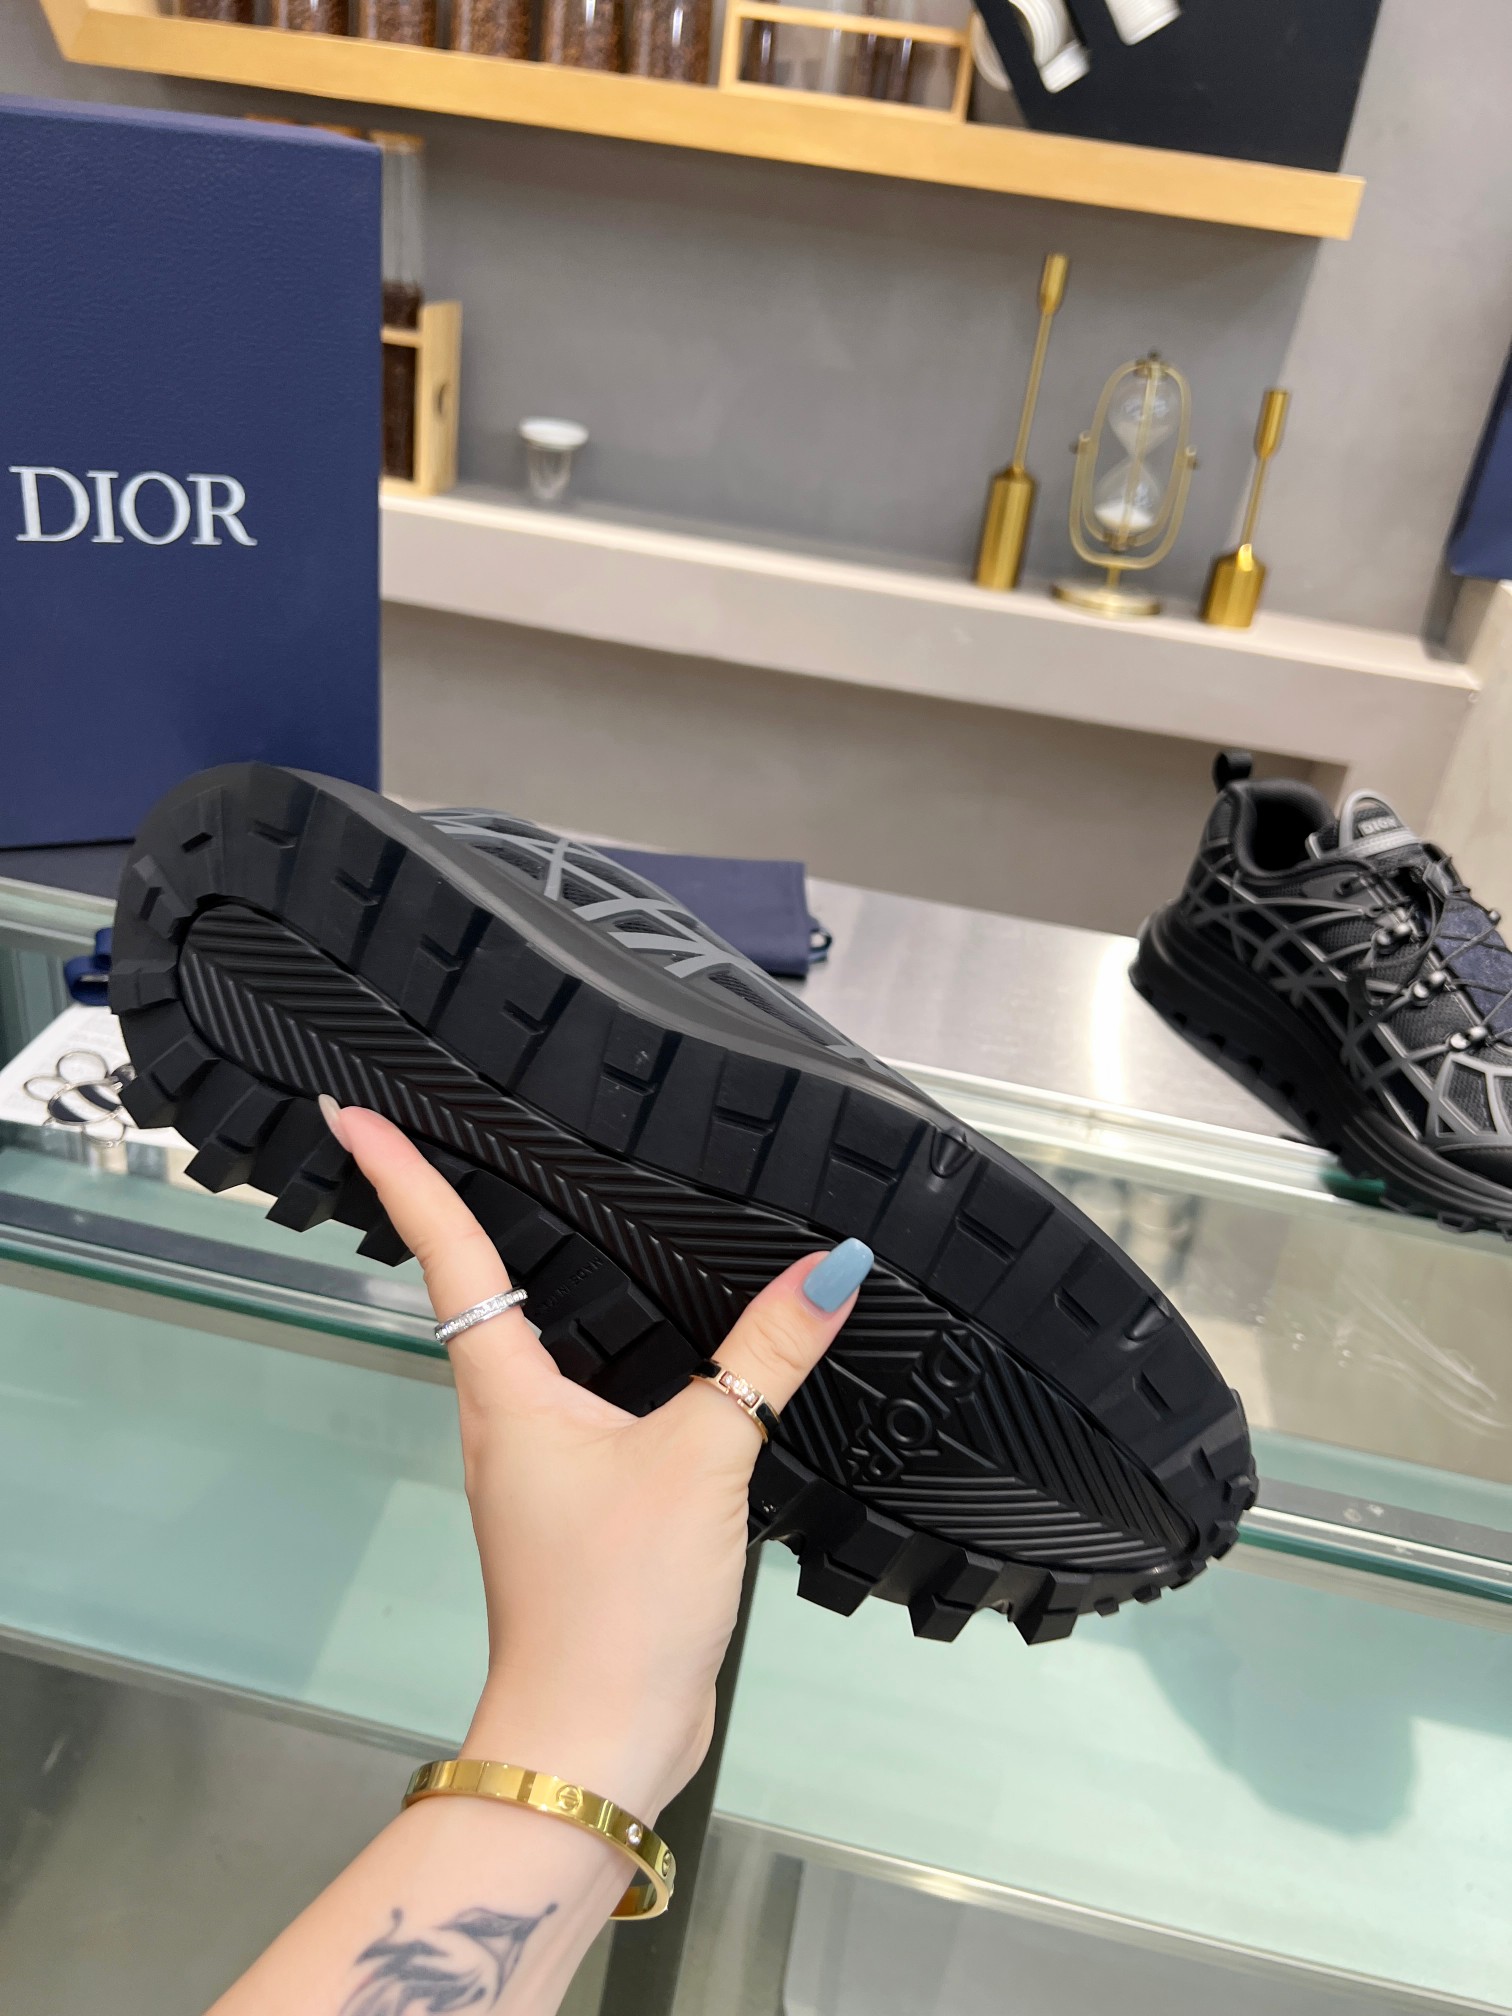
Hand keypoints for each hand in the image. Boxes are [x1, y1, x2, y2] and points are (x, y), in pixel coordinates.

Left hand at [322, 1102, 872, 1822]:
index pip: (447, 1253)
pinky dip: (595, 1352)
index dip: (403, 1176)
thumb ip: (765, 1355)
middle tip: (439, 1140)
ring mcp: (537, 1468)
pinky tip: (642, 1350)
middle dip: (450, 1213)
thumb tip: (828, 1268)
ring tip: (534, 1217)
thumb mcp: (703, 1457)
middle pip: (471, 1291)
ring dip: (523, 1281)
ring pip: (525, 1348)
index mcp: (507, 1392)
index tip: (357, 1114)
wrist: (597, 1738)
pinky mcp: (579, 1507)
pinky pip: (580, 1403)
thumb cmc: (616, 1606)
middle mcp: (506, 1421)